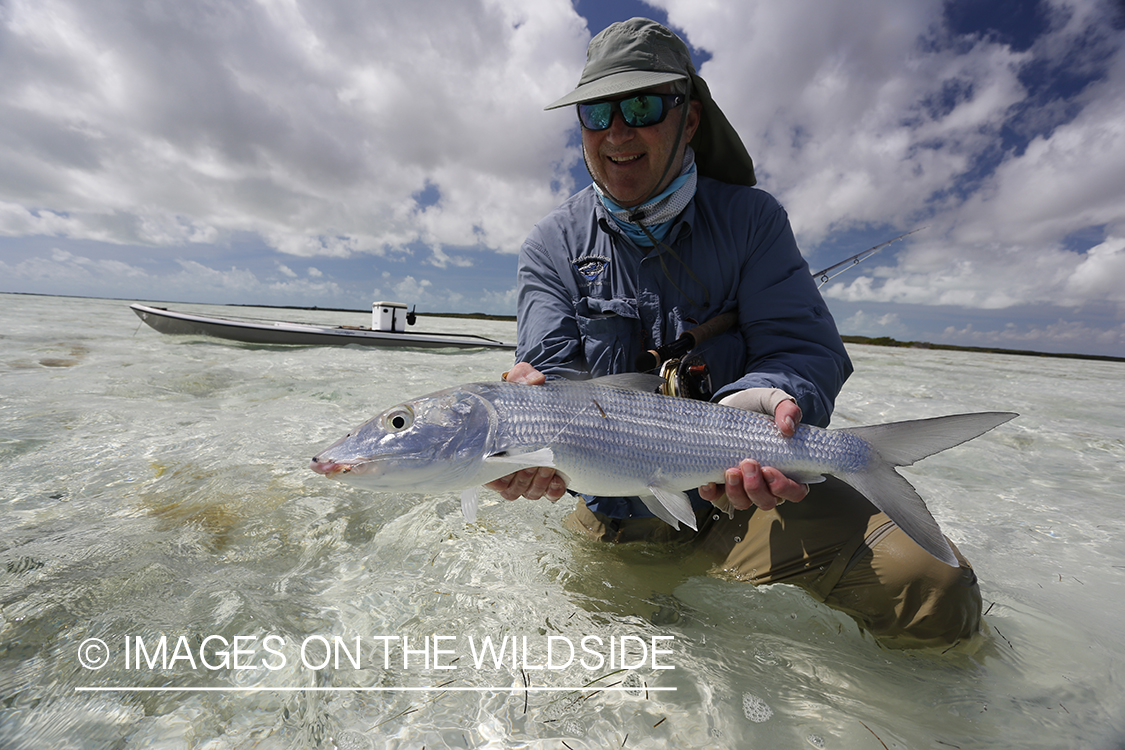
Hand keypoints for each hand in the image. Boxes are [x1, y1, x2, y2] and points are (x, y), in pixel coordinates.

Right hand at [484, 362, 567, 501]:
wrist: (548, 403)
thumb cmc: (527, 397)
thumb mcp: (522, 383)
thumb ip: (523, 377)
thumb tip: (534, 380)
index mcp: (494, 451)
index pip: (489, 479)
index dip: (498, 478)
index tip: (511, 463)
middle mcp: (509, 467)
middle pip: (511, 490)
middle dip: (523, 479)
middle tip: (536, 462)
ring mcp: (529, 475)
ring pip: (529, 494)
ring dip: (538, 484)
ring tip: (548, 465)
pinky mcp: (549, 478)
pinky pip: (549, 495)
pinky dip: (554, 490)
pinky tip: (559, 477)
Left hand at [698, 391, 808, 510]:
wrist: (730, 404)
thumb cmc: (757, 407)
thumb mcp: (773, 400)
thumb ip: (786, 408)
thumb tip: (788, 426)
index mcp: (788, 468)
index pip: (795, 491)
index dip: (784, 488)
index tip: (769, 470)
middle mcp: (766, 482)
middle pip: (767, 501)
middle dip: (756, 488)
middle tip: (748, 463)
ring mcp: (743, 485)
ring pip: (743, 503)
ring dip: (736, 492)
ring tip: (730, 470)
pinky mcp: (721, 483)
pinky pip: (716, 498)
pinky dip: (712, 494)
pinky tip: (709, 482)